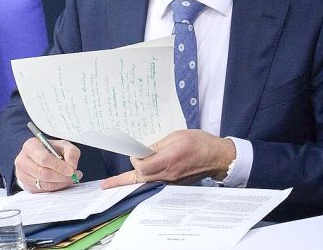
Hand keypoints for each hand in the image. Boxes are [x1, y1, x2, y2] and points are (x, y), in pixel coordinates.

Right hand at [14, 137, 81, 192]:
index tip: (71, 170)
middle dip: (61, 177)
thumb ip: (71, 153)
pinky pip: (42, 191)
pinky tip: (61, 183)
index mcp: (30, 146)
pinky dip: (54, 189)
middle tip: (73, 176)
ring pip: (43, 184)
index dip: (59, 166)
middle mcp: (22, 160)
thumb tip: (72, 166)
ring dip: (60, 184)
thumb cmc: (51, 150)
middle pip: (43, 173)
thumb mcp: (63, 145)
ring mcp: (21, 174)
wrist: (39, 157)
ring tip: (70, 179)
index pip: (44, 159)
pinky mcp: (25, 185)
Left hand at [101, 130, 235, 187]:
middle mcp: (168, 175)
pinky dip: (142, 182)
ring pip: (145, 184)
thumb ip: (157, 145)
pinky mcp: (173, 184)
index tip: (134, 152)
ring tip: (110, 186)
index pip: (141, 167)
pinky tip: (132, 181)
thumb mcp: (176, 136)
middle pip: (139, 179)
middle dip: (124, 178)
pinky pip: (154, 184)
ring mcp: (171, 182)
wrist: (217, 157)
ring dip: (130, 183)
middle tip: (106, 184)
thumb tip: (141, 151)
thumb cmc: (199, 143)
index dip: (134, 160)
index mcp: (168, 160)